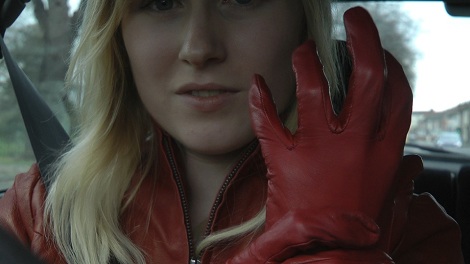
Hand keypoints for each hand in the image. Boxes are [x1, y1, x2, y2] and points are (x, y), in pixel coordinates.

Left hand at [228, 7, 413, 262]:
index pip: (396, 95)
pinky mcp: (286, 159)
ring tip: (303, 49)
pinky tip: (256, 82)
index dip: (390, 67)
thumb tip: (413, 165)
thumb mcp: (388, 203)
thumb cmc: (357, 233)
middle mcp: (356, 143)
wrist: (325, 258)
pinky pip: (269, 119)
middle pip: (366, 77)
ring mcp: (320, 148)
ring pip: (317, 88)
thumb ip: (401, 179)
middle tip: (354, 20)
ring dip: (308, 62)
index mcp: (384, 152)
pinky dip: (260, 99)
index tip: (380, 53)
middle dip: (362, 40)